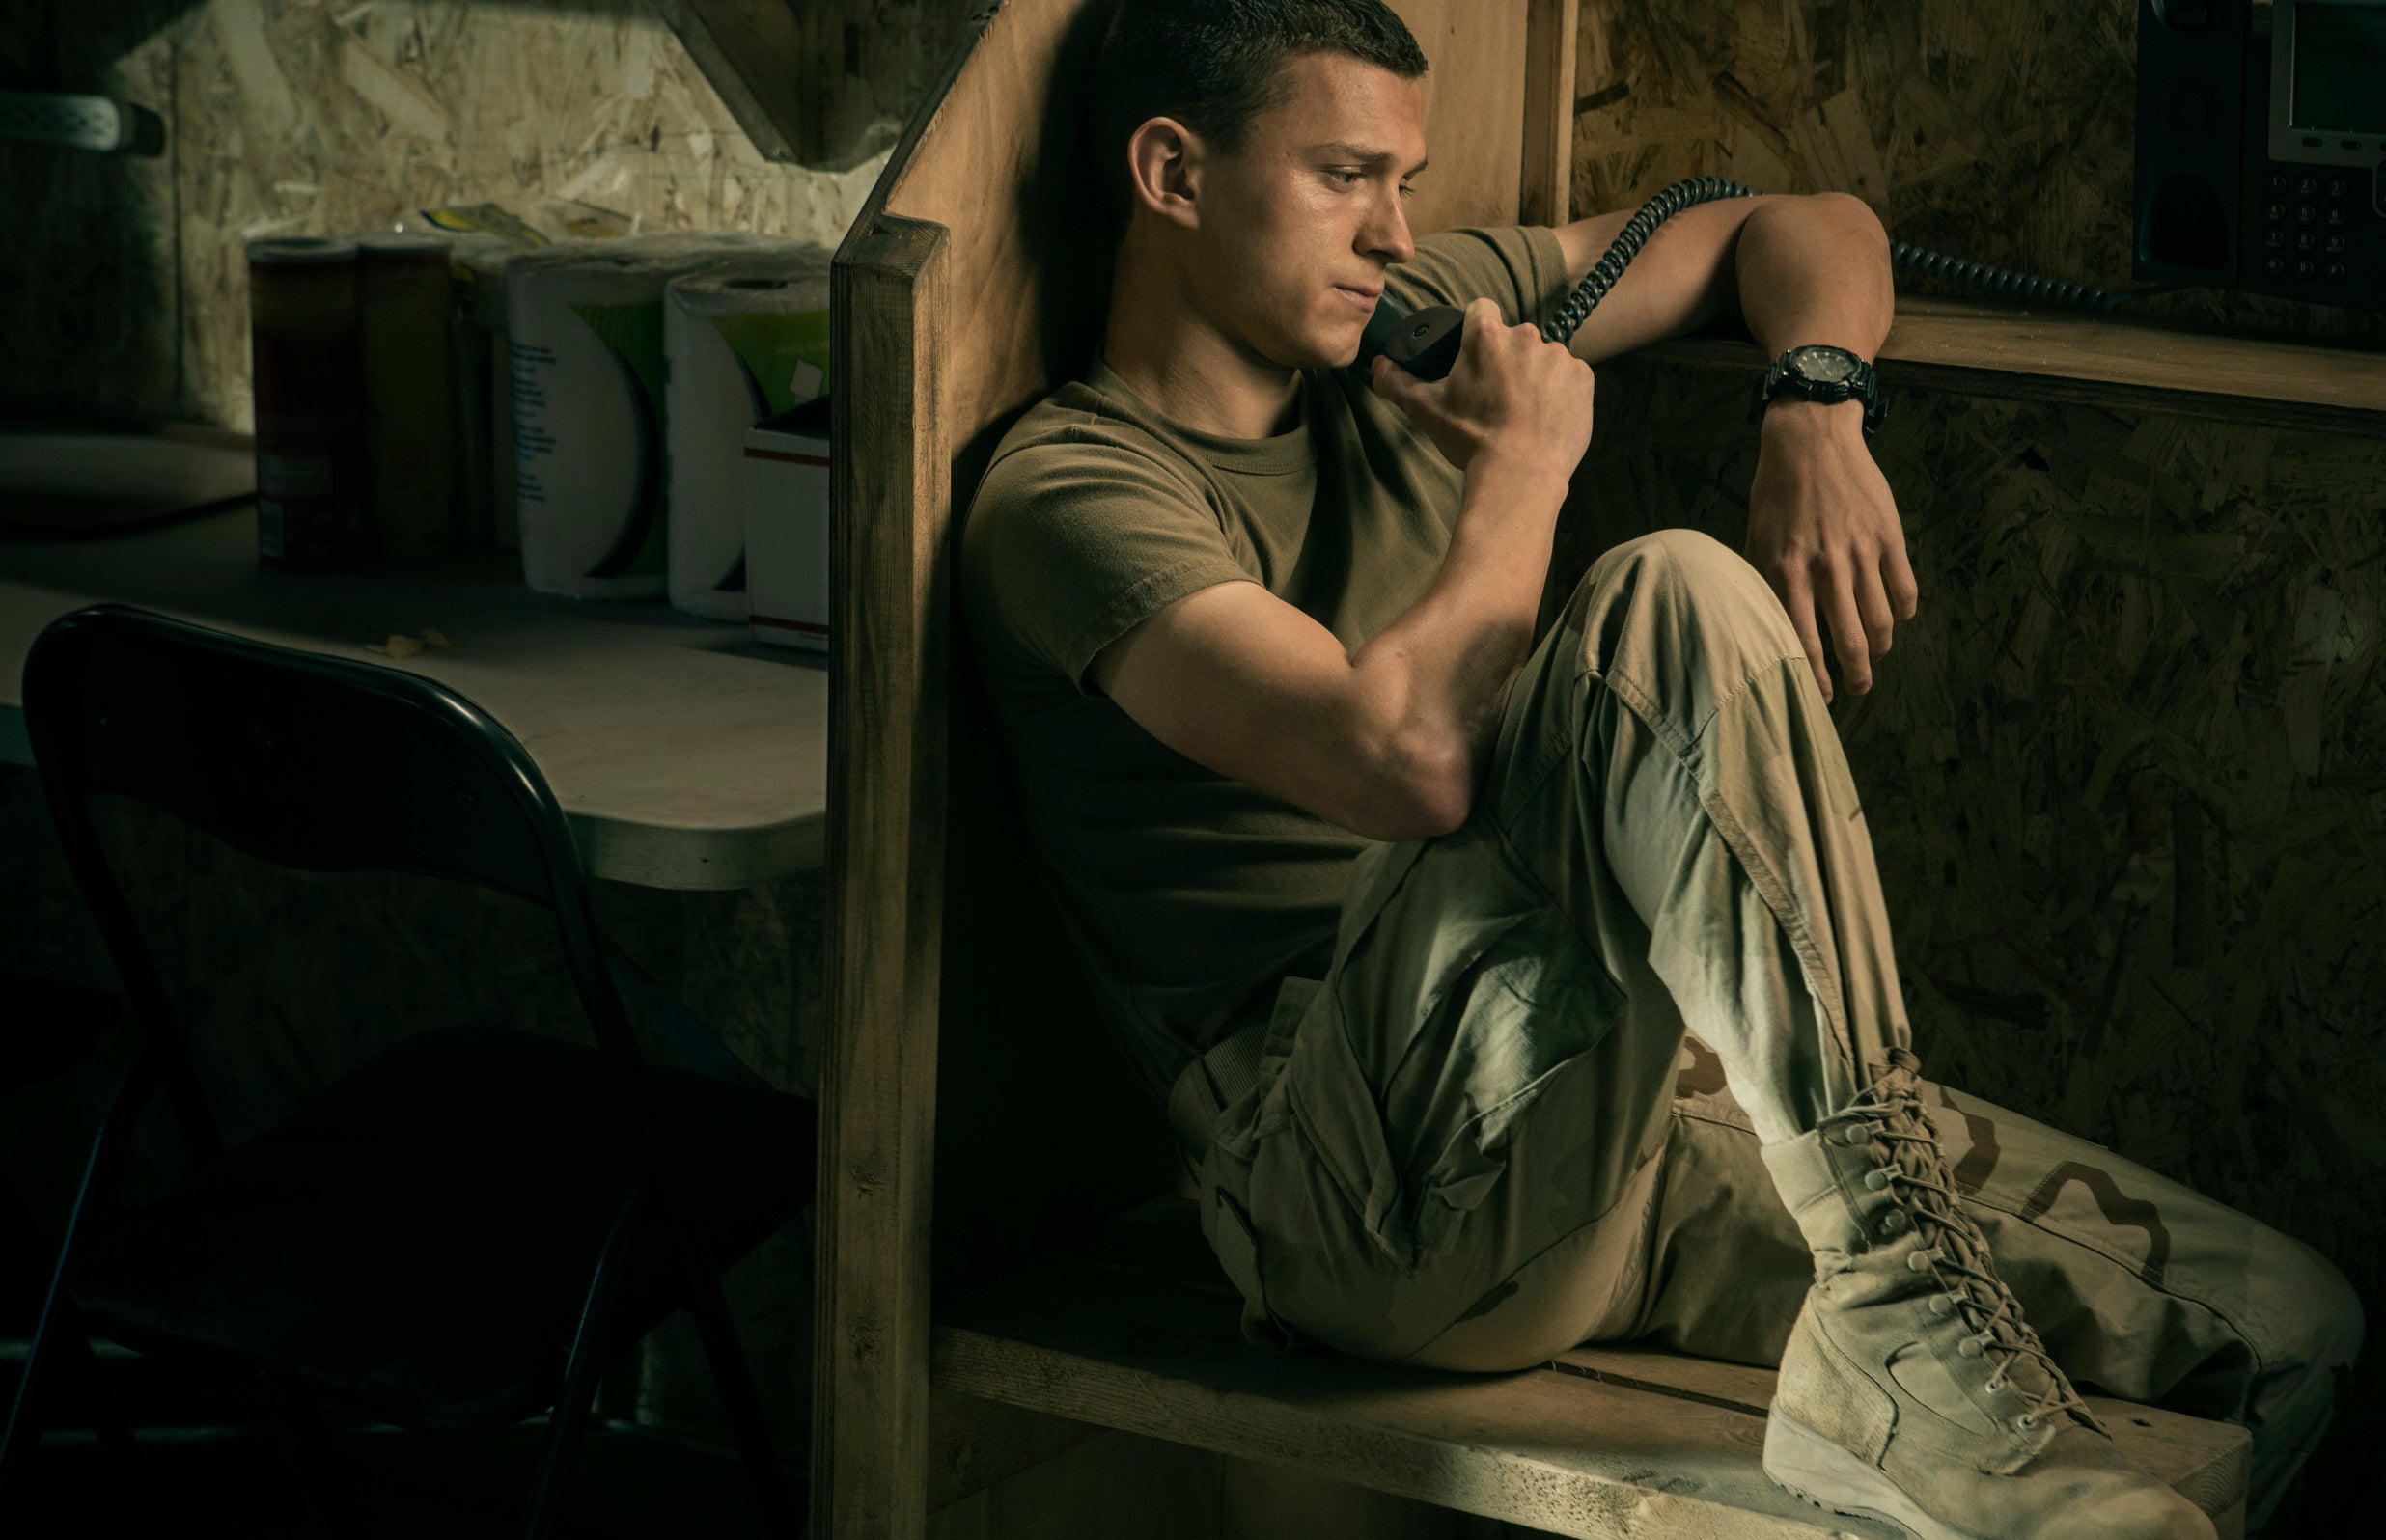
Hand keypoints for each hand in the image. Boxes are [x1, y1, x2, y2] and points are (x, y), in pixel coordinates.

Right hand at [1368, 298, 1594, 478]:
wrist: (1520, 475)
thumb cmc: (1472, 440)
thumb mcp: (1425, 410)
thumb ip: (1396, 381)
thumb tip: (1377, 364)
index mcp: (1486, 336)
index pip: (1481, 310)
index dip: (1476, 330)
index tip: (1474, 356)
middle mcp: (1525, 336)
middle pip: (1513, 337)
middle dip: (1506, 360)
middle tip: (1496, 397)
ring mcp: (1559, 356)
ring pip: (1543, 358)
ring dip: (1535, 376)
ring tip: (1524, 413)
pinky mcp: (1583, 378)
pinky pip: (1570, 377)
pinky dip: (1561, 392)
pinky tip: (1547, 418)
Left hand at [1742, 398, 1916, 700]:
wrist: (1810, 439)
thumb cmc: (1776, 494)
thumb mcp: (1756, 540)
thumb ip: (1764, 585)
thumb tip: (1767, 631)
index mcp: (1786, 572)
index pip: (1804, 643)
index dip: (1817, 678)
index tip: (1823, 696)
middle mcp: (1826, 567)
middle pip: (1851, 642)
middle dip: (1859, 675)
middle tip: (1859, 687)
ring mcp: (1862, 551)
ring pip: (1883, 621)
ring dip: (1882, 647)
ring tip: (1877, 655)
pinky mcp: (1889, 535)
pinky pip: (1905, 589)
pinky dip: (1905, 612)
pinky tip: (1896, 618)